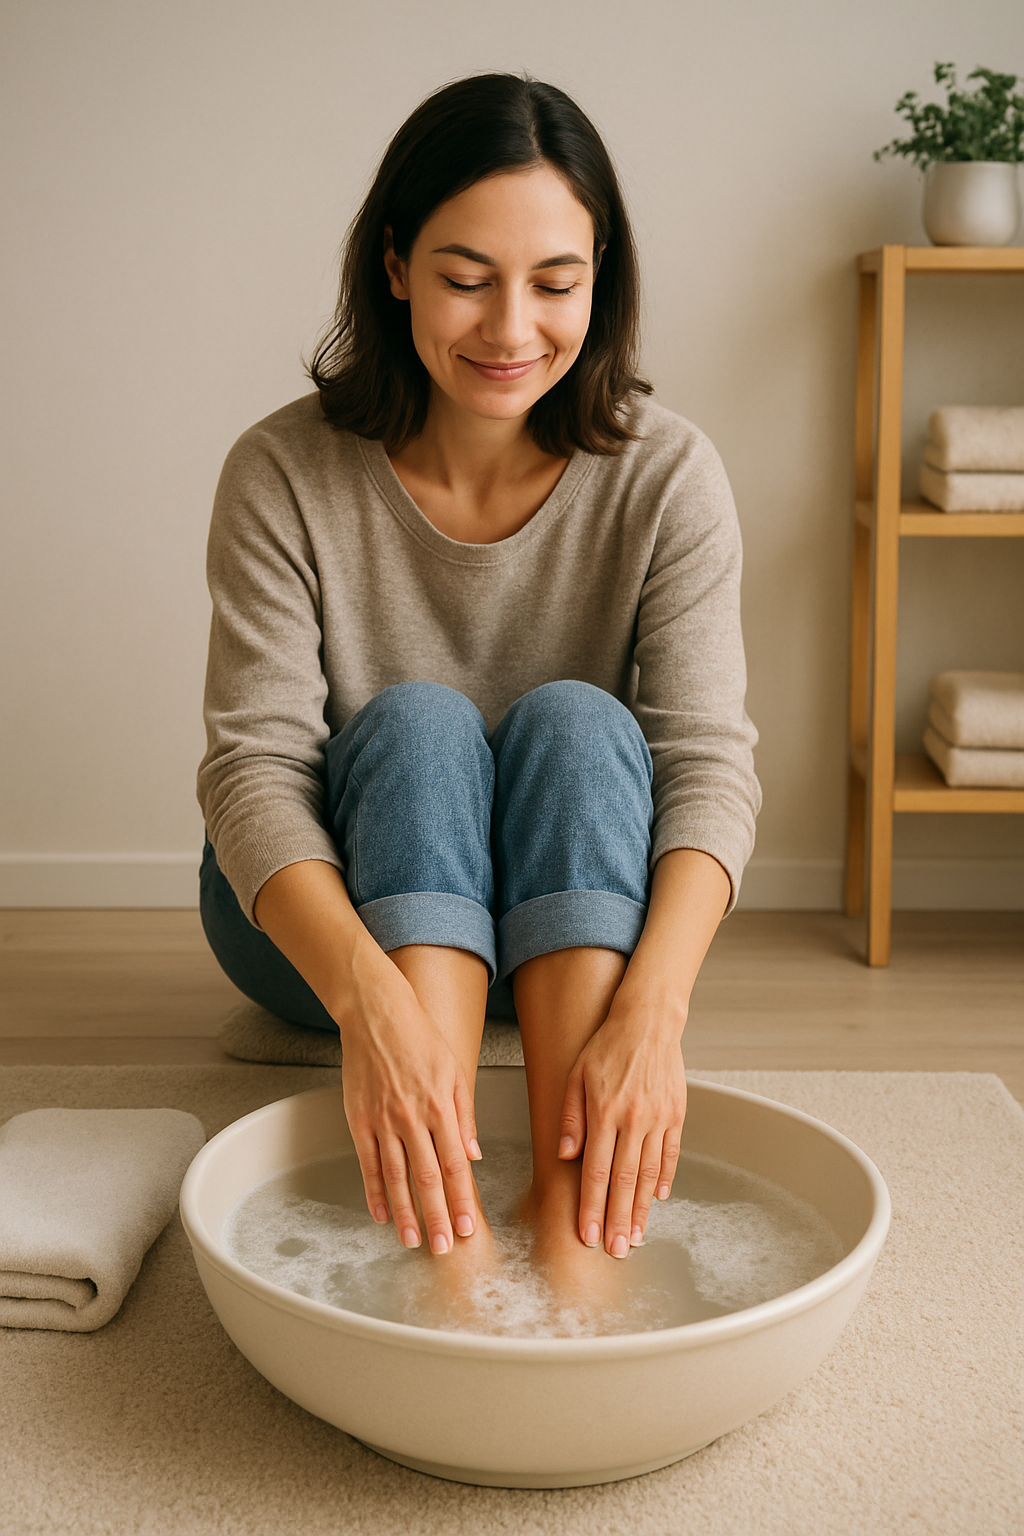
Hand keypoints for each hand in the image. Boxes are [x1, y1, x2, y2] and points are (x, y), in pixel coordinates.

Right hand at [337, 960, 481, 1256]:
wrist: (376, 1014)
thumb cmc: (419, 1038)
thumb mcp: (454, 1070)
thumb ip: (464, 1115)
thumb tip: (474, 1155)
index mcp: (440, 1107)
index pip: (455, 1165)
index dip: (462, 1200)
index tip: (469, 1227)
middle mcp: (412, 1118)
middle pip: (427, 1178)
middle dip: (437, 1217)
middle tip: (445, 1248)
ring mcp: (383, 1121)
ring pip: (396, 1177)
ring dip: (405, 1214)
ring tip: (413, 1241)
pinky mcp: (359, 1120)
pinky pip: (367, 1163)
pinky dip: (374, 1191)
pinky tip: (381, 1214)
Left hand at [557, 995, 686, 1257]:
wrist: (647, 1021)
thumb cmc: (606, 1047)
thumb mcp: (575, 1076)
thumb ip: (570, 1118)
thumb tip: (565, 1156)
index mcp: (603, 1112)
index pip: (595, 1171)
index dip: (592, 1207)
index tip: (589, 1236)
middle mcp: (632, 1119)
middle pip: (624, 1180)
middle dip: (619, 1220)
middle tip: (617, 1251)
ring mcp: (658, 1118)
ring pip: (648, 1173)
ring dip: (642, 1208)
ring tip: (637, 1236)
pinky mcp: (676, 1113)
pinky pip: (670, 1153)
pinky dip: (665, 1178)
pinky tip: (659, 1199)